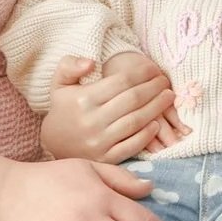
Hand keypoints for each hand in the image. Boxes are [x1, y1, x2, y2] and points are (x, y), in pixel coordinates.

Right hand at [39, 52, 187, 163]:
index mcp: (83, 99)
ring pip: (135, 121)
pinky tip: (157, 123)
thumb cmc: (62, 109)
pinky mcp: (106, 158)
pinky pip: (132, 145)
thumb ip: (70, 66)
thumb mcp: (59, 84)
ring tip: (168, 97)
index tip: (153, 69)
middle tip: (165, 81)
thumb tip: (91, 62)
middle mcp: (92, 121)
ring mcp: (99, 141)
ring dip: (156, 108)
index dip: (142, 73)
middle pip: (133, 100)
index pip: (121, 81)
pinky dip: (147, 135)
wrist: (53, 144)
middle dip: (154, 88)